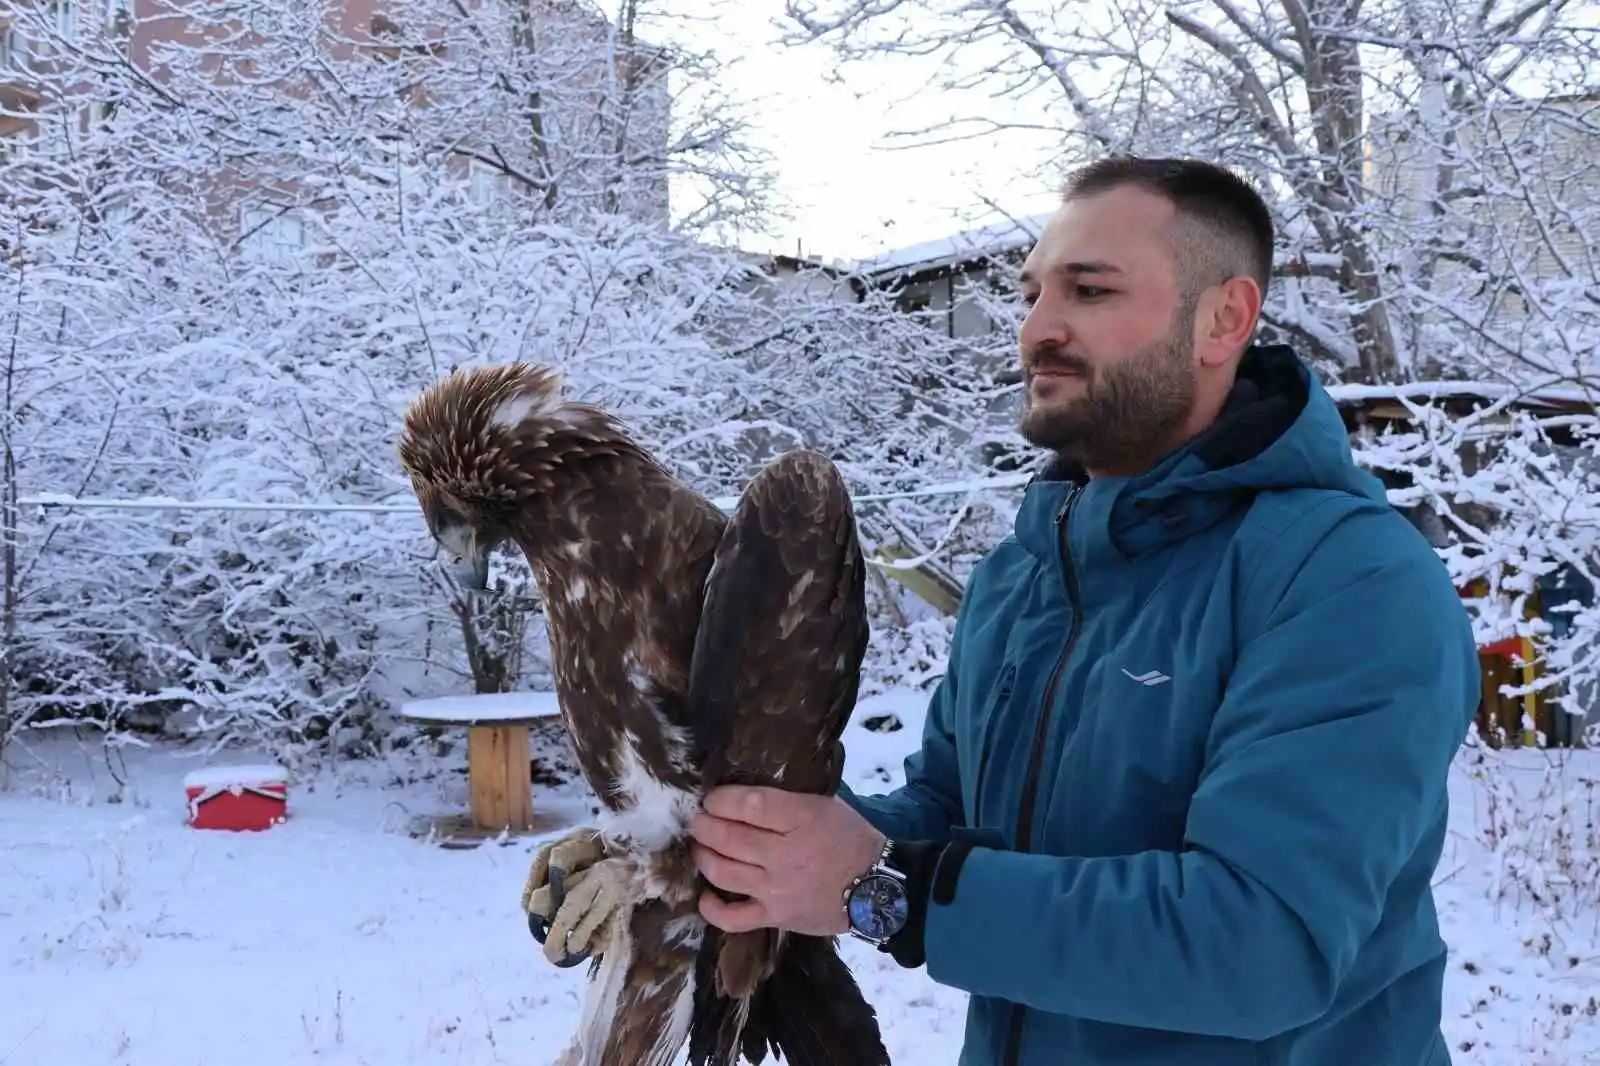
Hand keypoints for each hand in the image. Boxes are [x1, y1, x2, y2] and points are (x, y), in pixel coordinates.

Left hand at [688, 784, 885, 936]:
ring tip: (700, 847)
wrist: (877, 888)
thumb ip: (788, 799)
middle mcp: (785, 854)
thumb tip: (748, 793)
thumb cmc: (851, 839)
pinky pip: (734, 917)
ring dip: (704, 857)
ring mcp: (777, 889)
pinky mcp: (776, 917)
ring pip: (724, 872)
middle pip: (729, 837)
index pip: (750, 805)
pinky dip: (712, 908)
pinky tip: (706, 895)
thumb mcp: (826, 805)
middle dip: (705, 826)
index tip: (711, 799)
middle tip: (697, 821)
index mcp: (802, 819)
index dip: (722, 800)